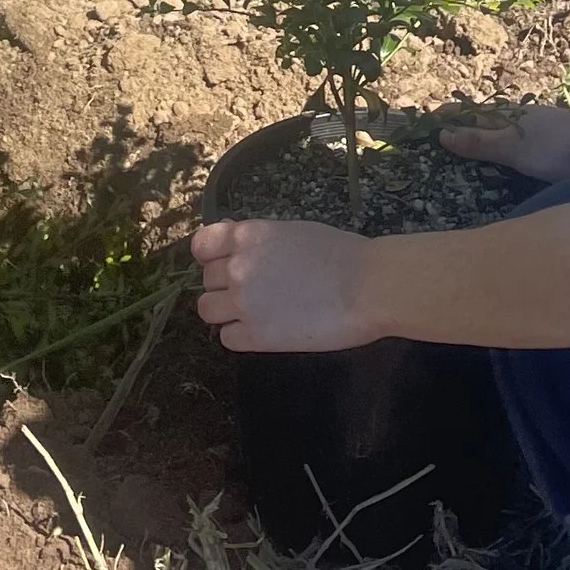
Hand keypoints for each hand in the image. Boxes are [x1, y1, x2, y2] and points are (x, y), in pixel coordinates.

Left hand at [191, 217, 374, 354]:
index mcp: (248, 236)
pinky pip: (227, 338)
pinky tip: (265, 329)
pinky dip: (241, 335)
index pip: (202, 245)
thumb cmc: (340, 253)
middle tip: (254, 289)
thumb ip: (259, 239)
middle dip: (225, 284)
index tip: (224, 262)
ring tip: (255, 312)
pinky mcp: (256, 337)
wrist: (367, 286)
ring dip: (226, 311)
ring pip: (208, 310)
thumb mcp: (292, 231)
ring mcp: (243, 304)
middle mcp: (237, 268)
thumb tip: (235, 243)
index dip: (211, 256)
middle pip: (207, 280)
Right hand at [439, 101, 569, 183]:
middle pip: (486, 126)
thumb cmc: (559, 146)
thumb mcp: (514, 146)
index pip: (470, 113)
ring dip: (485, 151)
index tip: (422, 123)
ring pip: (504, 143)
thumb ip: (480, 142)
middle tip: (436, 149)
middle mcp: (523, 125)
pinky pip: (520, 160)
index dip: (447, 117)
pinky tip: (504, 182)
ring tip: (463, 170)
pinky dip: (505, 166)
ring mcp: (540, 141)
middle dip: (463, 133)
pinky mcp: (555, 159)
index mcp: (510, 117)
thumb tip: (442, 133)